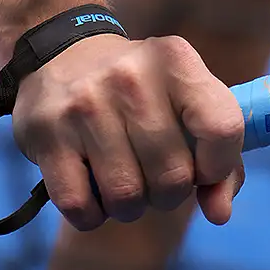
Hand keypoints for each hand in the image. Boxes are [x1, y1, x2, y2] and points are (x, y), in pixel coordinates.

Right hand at [12, 34, 244, 230]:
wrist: (63, 55)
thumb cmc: (142, 92)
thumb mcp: (186, 101)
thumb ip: (219, 156)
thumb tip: (220, 214)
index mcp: (176, 61)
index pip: (222, 128)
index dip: (219, 166)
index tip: (203, 168)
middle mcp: (132, 78)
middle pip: (173, 176)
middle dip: (169, 193)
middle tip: (155, 175)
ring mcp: (86, 104)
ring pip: (127, 197)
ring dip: (130, 206)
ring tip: (124, 181)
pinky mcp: (47, 133)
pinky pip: (81, 207)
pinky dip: (92, 214)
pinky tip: (92, 189)